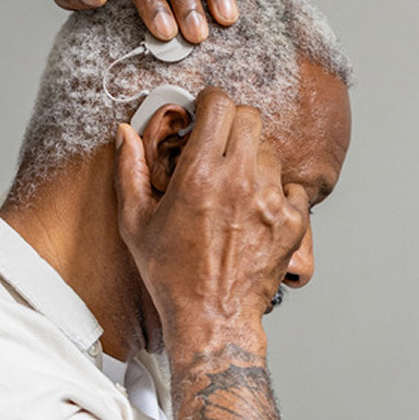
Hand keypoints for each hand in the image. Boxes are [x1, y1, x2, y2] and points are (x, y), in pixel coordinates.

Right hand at [112, 88, 308, 325]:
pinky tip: (256, 208)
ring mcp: (270, 200)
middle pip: (250, 117)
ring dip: (254, 158)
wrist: (213, 317)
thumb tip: (125, 133)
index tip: (205, 111)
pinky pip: (293, 185)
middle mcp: (238, 181)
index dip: (210, 101)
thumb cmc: (173, 275)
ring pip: (271, 150)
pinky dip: (278, 190)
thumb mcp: (136, 223)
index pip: (219, 105)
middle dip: (233, 122)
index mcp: (199, 176)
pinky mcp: (292, 221)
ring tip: (236, 183)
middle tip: (220, 141)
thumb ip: (129, 170)